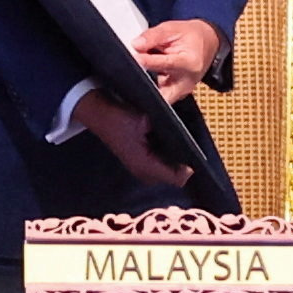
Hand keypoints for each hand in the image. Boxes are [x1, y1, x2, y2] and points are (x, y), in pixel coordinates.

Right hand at [74, 94, 193, 192]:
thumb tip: (182, 132)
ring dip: (173, 162)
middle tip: (188, 147)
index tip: (194, 154)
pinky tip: (167, 143)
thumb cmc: (119, 118)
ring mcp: (139, 169)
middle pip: (172, 178)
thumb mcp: (143, 120)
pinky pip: (158, 167)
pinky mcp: (138, 163)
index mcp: (144, 164)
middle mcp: (143, 172)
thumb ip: (163, 127)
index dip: (188, 168)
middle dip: (181, 165)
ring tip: (178, 144)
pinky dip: (165, 158)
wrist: (98, 114)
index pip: (176, 178)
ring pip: (165, 173)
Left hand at [135, 19, 219, 102]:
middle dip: (146, 84)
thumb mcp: (172, 28)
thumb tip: (136, 44)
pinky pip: (161, 96)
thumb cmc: (191, 36)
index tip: (135, 59)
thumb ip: (153, 36)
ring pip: (159, 96)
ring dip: (148, 86)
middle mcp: (187, 80)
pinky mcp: (177, 95)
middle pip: (162, 90)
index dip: (148, 62)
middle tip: (132, 72)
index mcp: (189, 62)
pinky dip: (152, 87)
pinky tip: (147, 76)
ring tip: (140, 71)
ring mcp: (183, 90)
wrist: (207, 44)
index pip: (165, 64)